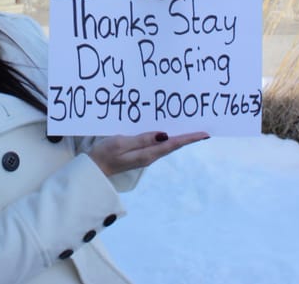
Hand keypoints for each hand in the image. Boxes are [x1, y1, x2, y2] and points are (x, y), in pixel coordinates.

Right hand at [88, 131, 208, 176]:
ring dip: (179, 137)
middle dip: (188, 137)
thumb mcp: (121, 143)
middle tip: (203, 130)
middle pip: (173, 145)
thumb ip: (142, 139)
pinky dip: (167, 137)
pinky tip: (168, 132)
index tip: (204, 134)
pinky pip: (157, 144)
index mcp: (147, 154)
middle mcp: (149, 156)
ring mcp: (145, 156)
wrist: (94, 169)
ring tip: (191, 129)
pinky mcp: (139, 153)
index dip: (189, 138)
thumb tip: (164, 135)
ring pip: (166, 145)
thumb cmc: (104, 154)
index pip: (173, 144)